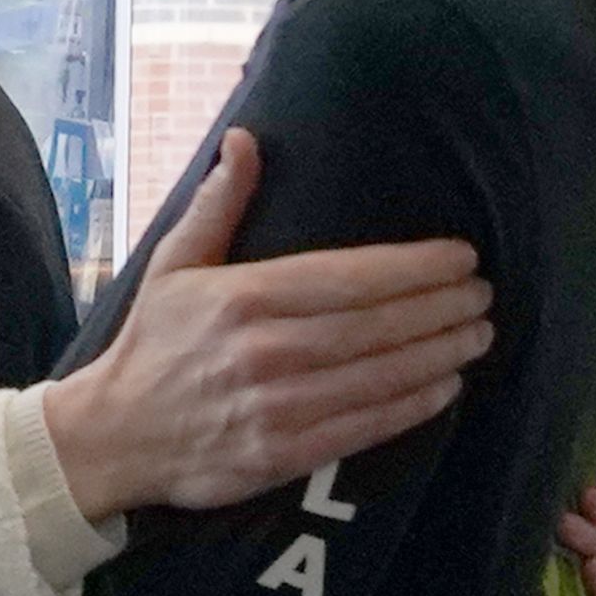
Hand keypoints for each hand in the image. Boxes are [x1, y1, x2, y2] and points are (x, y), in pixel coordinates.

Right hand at [43, 129, 496, 517]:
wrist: (113, 435)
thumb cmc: (153, 343)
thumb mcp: (174, 263)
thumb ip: (218, 203)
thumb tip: (245, 139)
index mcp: (244, 297)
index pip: (349, 277)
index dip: (413, 267)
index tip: (460, 256)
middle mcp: (266, 350)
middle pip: (375, 325)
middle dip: (439, 307)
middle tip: (482, 295)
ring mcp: (276, 406)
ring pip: (377, 376)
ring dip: (438, 354)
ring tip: (477, 334)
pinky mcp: (281, 456)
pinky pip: (362, 427)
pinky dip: (410, 407)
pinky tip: (444, 387)